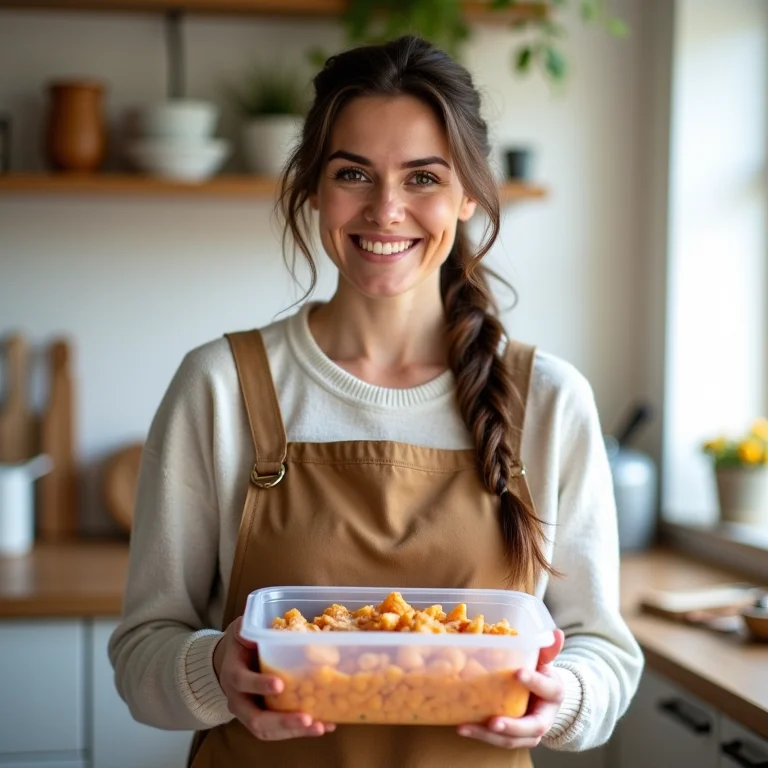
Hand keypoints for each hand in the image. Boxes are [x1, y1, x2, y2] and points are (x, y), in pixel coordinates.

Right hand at [213, 616, 335, 740]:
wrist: (232, 662)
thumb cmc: (242, 643)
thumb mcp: (242, 631)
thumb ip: (251, 629)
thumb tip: (270, 626)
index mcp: (233, 674)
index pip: (242, 681)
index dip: (259, 684)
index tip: (280, 684)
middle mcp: (239, 700)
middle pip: (256, 719)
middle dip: (282, 722)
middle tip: (307, 719)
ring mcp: (251, 713)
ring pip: (269, 731)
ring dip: (295, 731)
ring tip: (320, 727)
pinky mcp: (265, 719)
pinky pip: (281, 731)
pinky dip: (302, 731)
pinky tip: (324, 725)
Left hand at [457, 628, 565, 749]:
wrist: (544, 699)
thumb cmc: (540, 674)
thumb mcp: (544, 661)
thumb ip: (547, 649)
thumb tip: (555, 633)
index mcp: (554, 693)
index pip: (548, 688)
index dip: (534, 682)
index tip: (517, 672)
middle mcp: (544, 719)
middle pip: (532, 727)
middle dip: (513, 726)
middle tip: (494, 722)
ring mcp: (528, 733)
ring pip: (512, 740)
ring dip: (488, 736)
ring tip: (466, 727)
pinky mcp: (513, 738)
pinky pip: (497, 740)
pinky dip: (480, 735)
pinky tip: (461, 726)